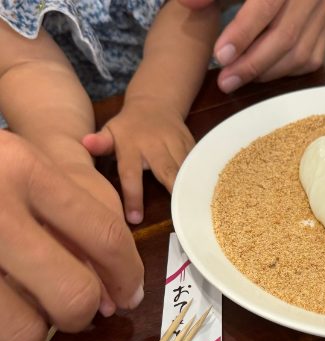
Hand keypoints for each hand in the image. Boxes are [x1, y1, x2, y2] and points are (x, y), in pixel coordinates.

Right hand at [0, 131, 143, 340]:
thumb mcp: (26, 169)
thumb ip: (74, 220)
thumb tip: (114, 298)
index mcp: (25, 170)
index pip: (106, 235)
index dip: (127, 273)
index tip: (131, 294)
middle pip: (74, 294)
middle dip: (83, 312)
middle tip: (75, 310)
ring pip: (27, 330)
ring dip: (36, 329)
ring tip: (26, 307)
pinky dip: (5, 325)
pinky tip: (3, 300)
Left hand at [82, 97, 194, 223]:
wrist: (156, 104)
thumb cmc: (128, 127)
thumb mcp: (110, 130)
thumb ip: (100, 142)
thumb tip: (85, 143)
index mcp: (132, 147)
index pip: (132, 175)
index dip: (133, 197)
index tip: (135, 219)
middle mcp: (156, 146)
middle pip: (168, 171)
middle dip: (174, 191)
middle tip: (180, 214)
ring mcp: (176, 144)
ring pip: (186, 169)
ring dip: (191, 188)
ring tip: (196, 210)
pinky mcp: (191, 145)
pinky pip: (197, 164)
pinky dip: (201, 179)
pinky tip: (206, 195)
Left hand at [180, 0, 324, 92]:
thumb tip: (188, 4)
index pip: (265, 6)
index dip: (242, 34)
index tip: (220, 56)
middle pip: (285, 36)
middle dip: (251, 64)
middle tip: (225, 82)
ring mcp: (321, 14)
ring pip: (300, 53)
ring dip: (266, 72)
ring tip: (238, 78)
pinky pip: (310, 60)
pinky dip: (285, 72)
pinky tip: (261, 73)